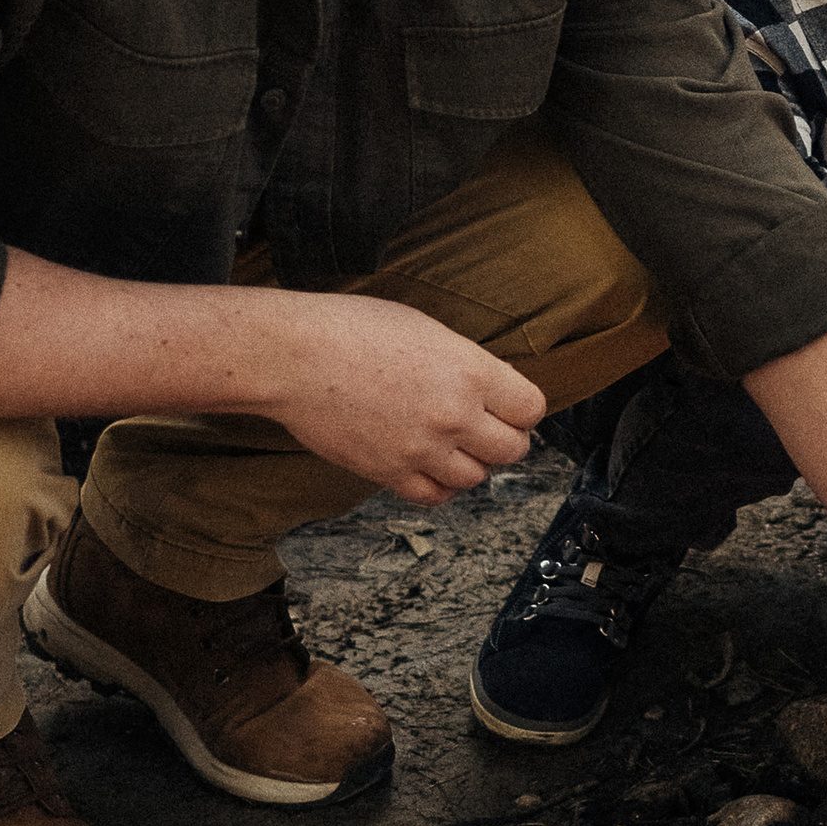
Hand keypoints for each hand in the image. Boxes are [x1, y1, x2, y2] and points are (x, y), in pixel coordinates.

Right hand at [260, 293, 545, 501]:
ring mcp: (422, 448)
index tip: (510, 406)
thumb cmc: (353, 329)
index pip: (531, 409)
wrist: (294, 356)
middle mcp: (454, 414)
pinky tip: (429, 465)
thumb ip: (465, 364)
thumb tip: (488, 388)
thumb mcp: (427, 330)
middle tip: (486, 428)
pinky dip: (438, 486)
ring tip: (452, 444)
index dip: (522, 409)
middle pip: (513, 449)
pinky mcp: (389, 472)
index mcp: (470, 371)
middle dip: (504, 439)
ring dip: (471, 463)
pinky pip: (434, 496)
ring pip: (476, 478)